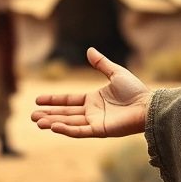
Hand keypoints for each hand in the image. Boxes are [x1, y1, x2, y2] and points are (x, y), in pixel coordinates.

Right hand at [31, 47, 151, 137]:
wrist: (148, 105)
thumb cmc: (135, 90)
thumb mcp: (116, 73)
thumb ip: (101, 64)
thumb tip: (89, 50)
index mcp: (93, 100)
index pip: (68, 100)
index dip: (53, 100)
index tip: (38, 99)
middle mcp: (91, 112)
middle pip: (65, 113)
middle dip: (48, 114)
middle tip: (32, 116)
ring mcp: (94, 122)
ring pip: (69, 123)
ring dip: (53, 123)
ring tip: (37, 122)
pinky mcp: (100, 131)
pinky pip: (80, 131)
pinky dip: (66, 129)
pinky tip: (54, 127)